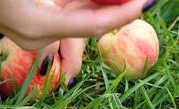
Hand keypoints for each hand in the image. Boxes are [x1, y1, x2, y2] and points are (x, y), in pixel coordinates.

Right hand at [0, 0, 154, 50]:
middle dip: (119, 7)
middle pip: (91, 22)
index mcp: (37, 25)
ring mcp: (34, 32)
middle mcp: (38, 35)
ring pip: (80, 17)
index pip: (95, 24)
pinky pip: (67, 12)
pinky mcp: (31, 22)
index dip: (124, 13)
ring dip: (105, 3)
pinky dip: (86, 2)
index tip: (147, 2)